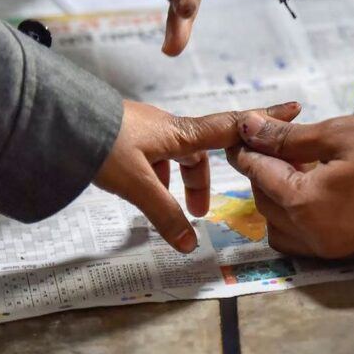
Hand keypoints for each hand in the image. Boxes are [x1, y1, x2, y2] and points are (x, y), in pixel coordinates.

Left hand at [93, 100, 299, 252]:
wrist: (58, 120)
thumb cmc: (101, 142)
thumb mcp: (137, 183)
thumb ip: (164, 214)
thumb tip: (190, 244)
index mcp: (179, 132)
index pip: (231, 127)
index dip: (264, 121)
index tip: (294, 110)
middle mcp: (166, 128)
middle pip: (199, 151)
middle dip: (201, 181)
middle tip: (200, 212)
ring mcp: (145, 131)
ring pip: (172, 157)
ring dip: (174, 183)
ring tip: (164, 210)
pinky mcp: (125, 137)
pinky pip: (150, 158)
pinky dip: (152, 178)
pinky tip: (138, 194)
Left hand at [227, 114, 353, 258]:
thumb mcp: (341, 133)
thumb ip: (287, 137)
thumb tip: (250, 128)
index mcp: (306, 203)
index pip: (257, 172)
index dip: (247, 146)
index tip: (245, 128)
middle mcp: (312, 234)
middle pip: (263, 200)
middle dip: (263, 169)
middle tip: (276, 139)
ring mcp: (330, 248)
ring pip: (278, 224)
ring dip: (277, 194)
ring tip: (298, 163)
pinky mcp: (347, 250)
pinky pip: (302, 237)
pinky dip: (296, 213)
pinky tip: (314, 186)